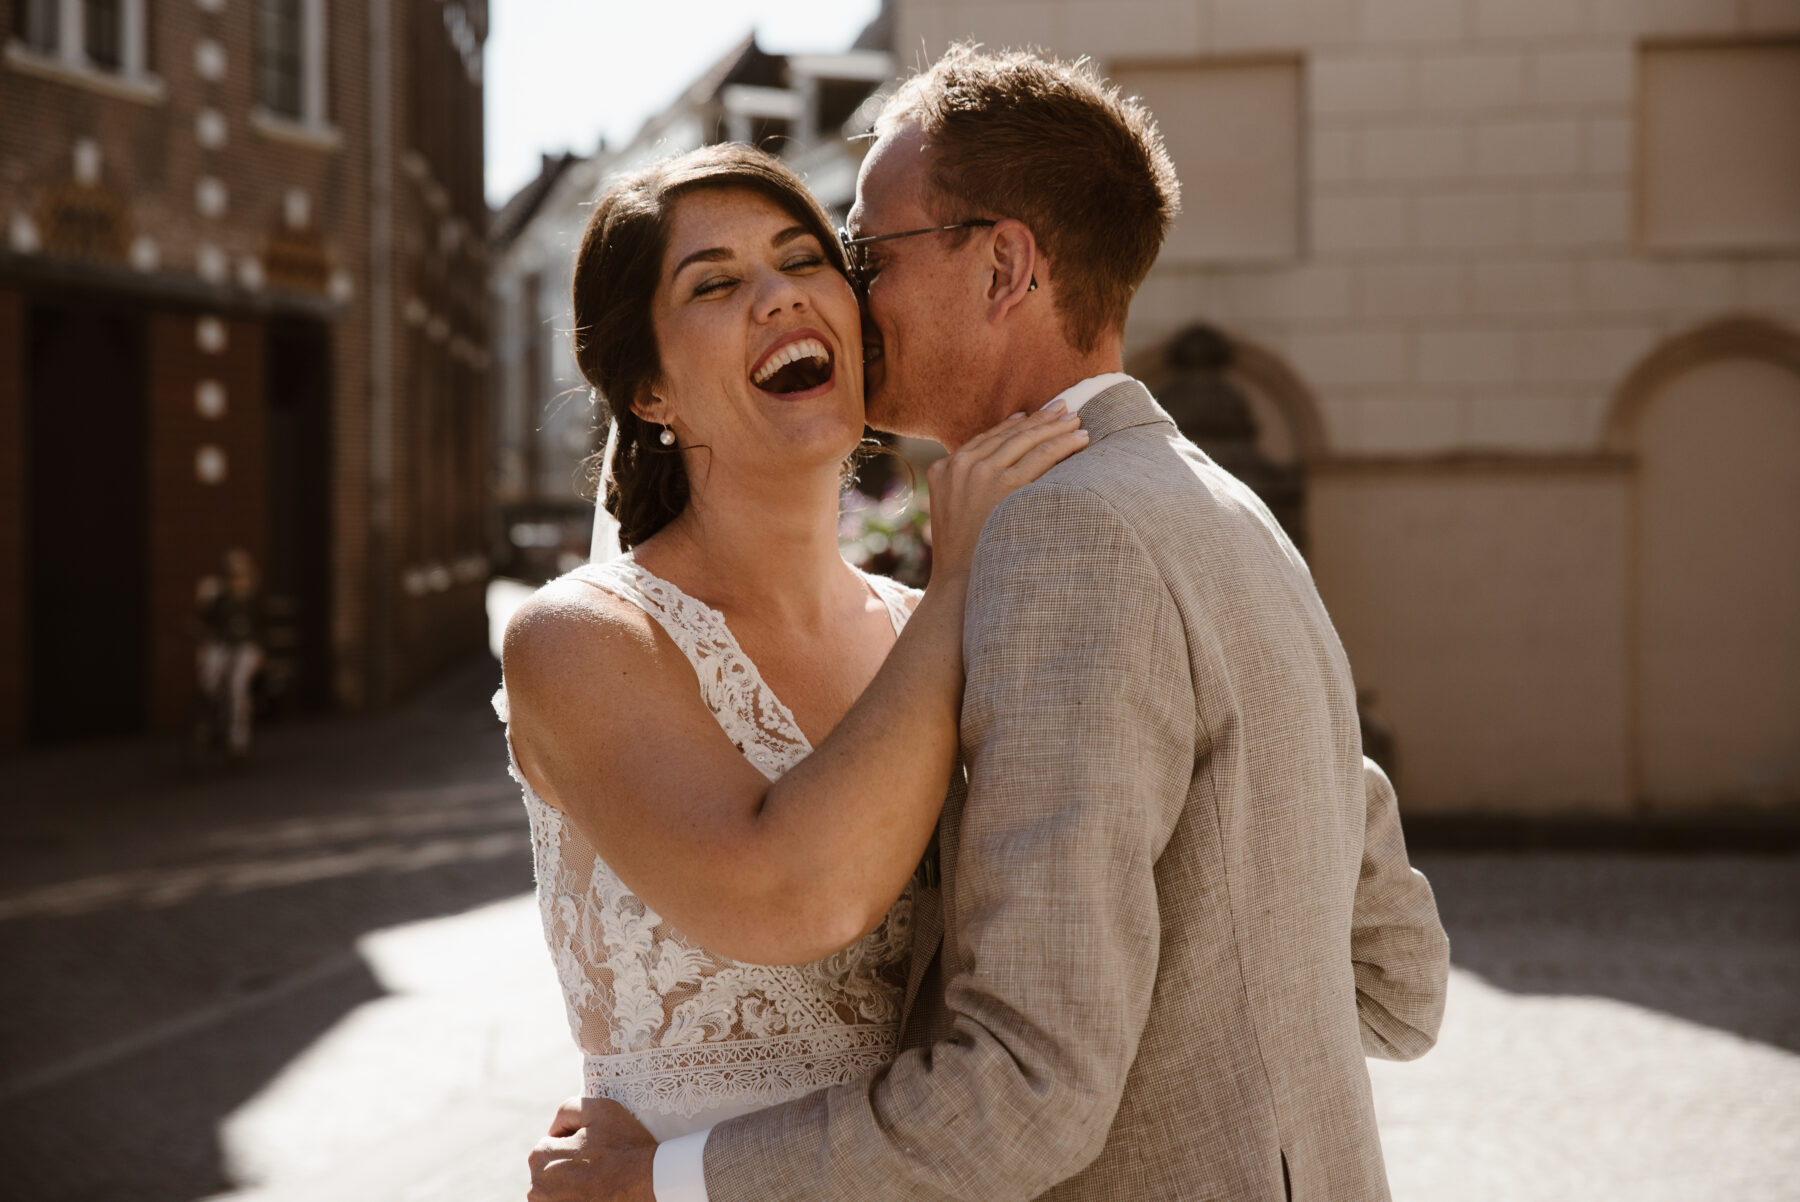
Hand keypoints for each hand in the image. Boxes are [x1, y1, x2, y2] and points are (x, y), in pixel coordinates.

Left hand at [527, 1096, 656, 1201]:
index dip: (573, 1143)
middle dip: (568, 1166)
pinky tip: (595, 1194)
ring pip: (555, 1191)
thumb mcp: (599, 1110)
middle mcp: (538, 1188)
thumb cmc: (624, 1145)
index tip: (593, 1148)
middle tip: (597, 1166)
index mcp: (541, 1156)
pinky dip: (576, 1198)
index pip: (549, 1145)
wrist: (649, 1181)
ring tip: (597, 1182)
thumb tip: (553, 1130)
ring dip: (571, 1186)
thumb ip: (567, 1110)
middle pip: (549, 1170)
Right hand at [927, 402, 1087, 577]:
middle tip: (1063, 408)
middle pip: (1008, 434)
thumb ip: (965, 486)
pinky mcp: (1006, 486)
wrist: (959, 584)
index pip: (985, 439)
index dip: (1012, 426)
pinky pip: (1042, 456)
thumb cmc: (964, 555)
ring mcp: (982, 474)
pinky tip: (1081, 440)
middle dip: (1040, 420)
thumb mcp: (951, 512)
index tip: (1031, 416)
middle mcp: (960, 466)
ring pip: (1027, 441)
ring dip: (1056, 428)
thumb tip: (995, 471)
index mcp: (943, 469)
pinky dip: (1064, 444)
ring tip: (1077, 421)